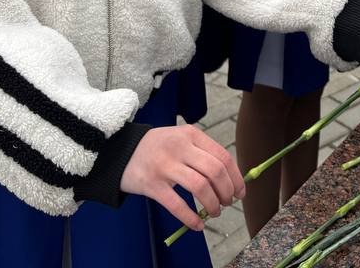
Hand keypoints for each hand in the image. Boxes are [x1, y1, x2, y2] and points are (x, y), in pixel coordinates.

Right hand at [120, 125, 245, 232]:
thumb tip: (230, 180)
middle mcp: (179, 147)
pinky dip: (191, 218)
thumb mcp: (180, 140)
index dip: (236, 177)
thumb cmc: (157, 148)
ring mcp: (164, 165)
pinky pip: (177, 204)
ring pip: (200, 187)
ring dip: (213, 204)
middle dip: (227, 192)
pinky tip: (197, 225)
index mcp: (190, 134)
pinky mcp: (151, 184)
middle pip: (215, 171)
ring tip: (214, 212)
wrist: (119, 151)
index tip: (240, 192)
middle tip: (227, 203)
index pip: (222, 156)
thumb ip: (202, 153)